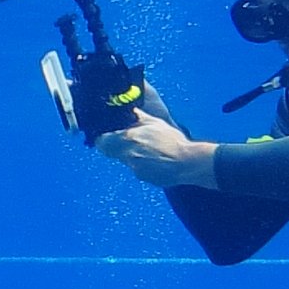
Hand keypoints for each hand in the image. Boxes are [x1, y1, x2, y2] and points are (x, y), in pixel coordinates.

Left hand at [95, 112, 218, 189]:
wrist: (187, 163)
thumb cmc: (172, 141)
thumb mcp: (155, 123)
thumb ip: (138, 117)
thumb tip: (129, 110)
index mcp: (128, 138)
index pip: (101, 141)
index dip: (103, 138)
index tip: (107, 135)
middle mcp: (128, 155)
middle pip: (110, 152)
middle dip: (114, 147)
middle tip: (124, 141)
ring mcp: (134, 168)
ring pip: (124, 160)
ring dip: (130, 155)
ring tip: (147, 150)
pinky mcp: (143, 177)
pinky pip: (136, 169)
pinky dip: (141, 164)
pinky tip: (154, 160)